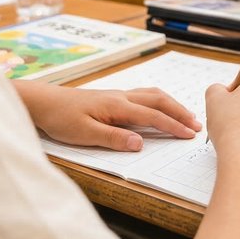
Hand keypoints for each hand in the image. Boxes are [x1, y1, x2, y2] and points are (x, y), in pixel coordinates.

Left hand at [19, 82, 201, 150]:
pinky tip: (159, 107)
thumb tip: (140, 143)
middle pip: (158, 100)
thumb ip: (114, 138)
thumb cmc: (61, 118)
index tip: (190, 134)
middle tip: (197, 124)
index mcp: (117, 106)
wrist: (43, 102)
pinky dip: (159, 101)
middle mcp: (121, 97)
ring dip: (171, 104)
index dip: (173, 125)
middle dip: (180, 112)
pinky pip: (143, 95)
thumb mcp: (84, 135)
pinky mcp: (111, 97)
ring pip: (152, 95)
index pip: (153, 116)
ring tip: (186, 115)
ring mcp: (117, 95)